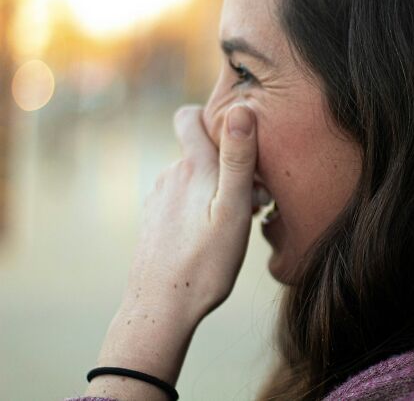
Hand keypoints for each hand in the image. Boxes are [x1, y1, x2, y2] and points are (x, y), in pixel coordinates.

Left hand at [125, 103, 257, 322]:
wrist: (161, 308)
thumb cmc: (205, 262)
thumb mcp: (232, 209)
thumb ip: (237, 158)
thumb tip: (241, 109)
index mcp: (192, 167)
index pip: (189, 116)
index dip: (211, 116)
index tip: (237, 136)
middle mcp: (170, 176)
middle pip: (200, 152)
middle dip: (228, 165)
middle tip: (254, 199)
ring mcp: (159, 199)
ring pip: (194, 178)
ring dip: (216, 189)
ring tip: (236, 221)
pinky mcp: (155, 221)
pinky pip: (183, 201)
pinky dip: (201, 207)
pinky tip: (213, 236)